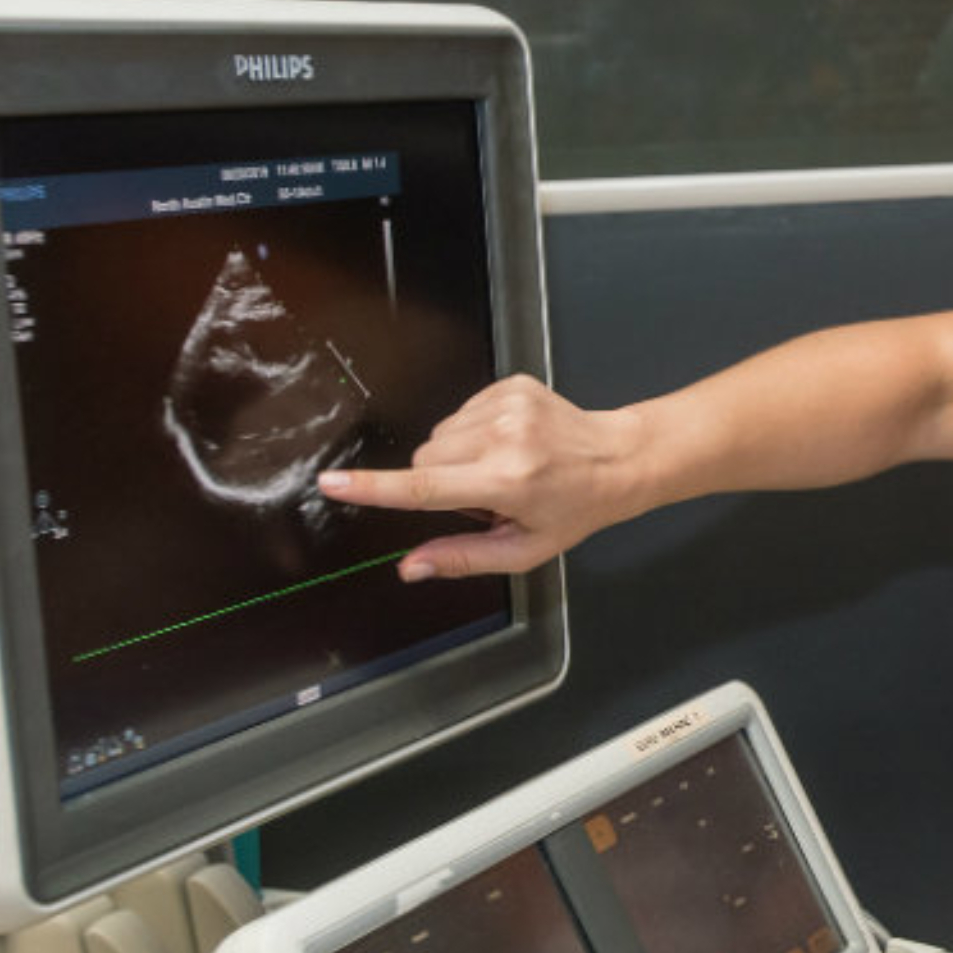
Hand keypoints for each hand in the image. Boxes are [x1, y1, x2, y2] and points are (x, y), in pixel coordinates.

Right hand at [317, 375, 643, 578]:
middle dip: (440, 480)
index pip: (426, 488)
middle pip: (425, 458)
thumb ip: (463, 557)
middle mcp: (506, 439)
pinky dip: (474, 432)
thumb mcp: (525, 549)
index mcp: (508, 482)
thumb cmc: (575, 510)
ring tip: (503, 468)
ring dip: (458, 456)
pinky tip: (510, 443)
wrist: (620, 458)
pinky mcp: (511, 385)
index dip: (375, 489)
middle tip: (487, 494)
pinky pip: (461, 412)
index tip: (332, 483)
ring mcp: (509, 405)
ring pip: (440, 435)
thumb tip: (410, 568)